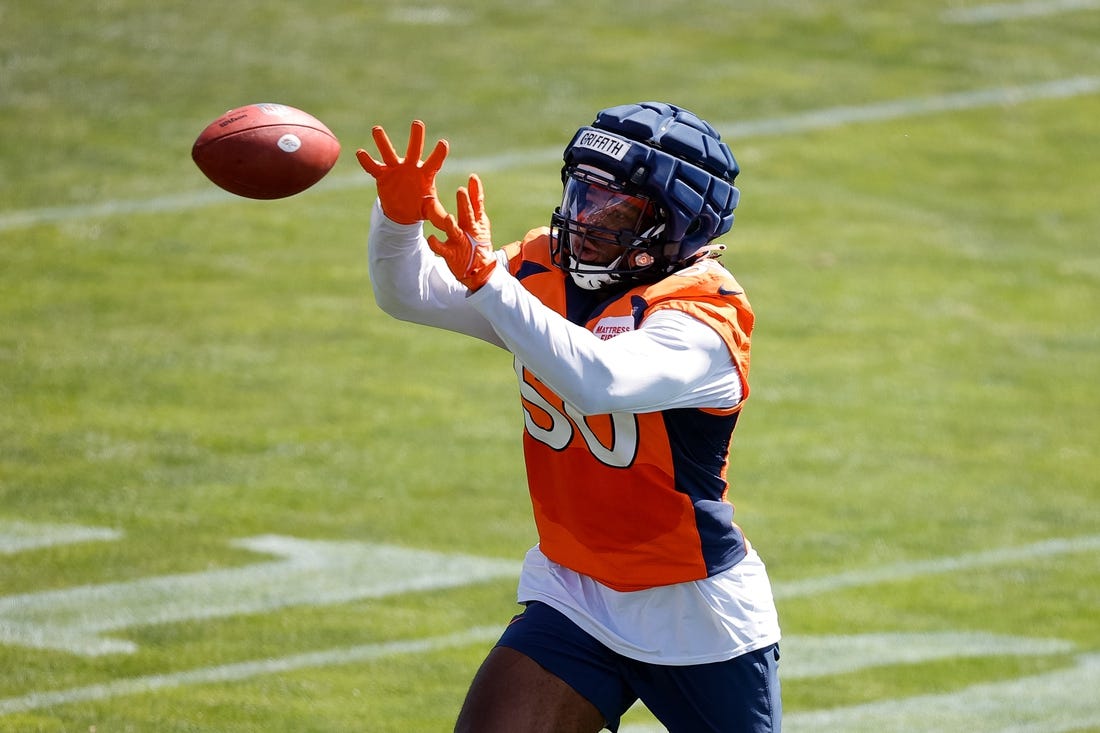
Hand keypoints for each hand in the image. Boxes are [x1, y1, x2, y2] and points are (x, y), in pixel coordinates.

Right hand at [356, 121, 447, 224]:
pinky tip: (360, 152)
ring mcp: (396, 169)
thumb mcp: (430, 212)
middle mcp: (411, 167)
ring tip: (377, 129)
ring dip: (383, 141)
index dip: (439, 153)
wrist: (402, 211)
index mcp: (426, 174)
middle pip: (414, 150)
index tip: (443, 143)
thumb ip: (438, 216)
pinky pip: (373, 166)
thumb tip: (451, 224)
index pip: (434, 162)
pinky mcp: (382, 174)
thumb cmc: (419, 207)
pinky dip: (366, 160)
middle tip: (418, 123)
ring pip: (389, 153)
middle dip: (416, 137)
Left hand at [425, 174, 496, 291]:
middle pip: (467, 215)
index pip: (477, 204)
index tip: (472, 177)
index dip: (476, 191)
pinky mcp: (452, 255)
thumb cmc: (478, 245)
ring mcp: (461, 243)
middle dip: (465, 204)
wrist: (480, 271)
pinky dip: (436, 244)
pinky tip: (431, 238)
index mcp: (477, 223)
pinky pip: (442, 248)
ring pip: (455, 231)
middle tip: (461, 191)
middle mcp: (470, 231)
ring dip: (452, 225)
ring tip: (448, 218)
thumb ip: (477, 207)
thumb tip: (473, 186)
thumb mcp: (481, 225)